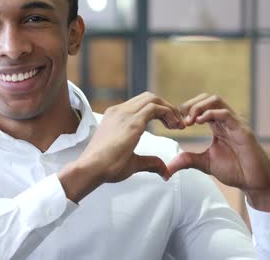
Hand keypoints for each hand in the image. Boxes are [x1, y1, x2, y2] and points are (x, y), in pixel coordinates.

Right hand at [59, 92, 184, 202]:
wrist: (91, 168)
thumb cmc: (106, 167)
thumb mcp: (132, 162)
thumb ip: (149, 162)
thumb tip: (164, 171)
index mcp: (114, 117)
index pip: (140, 104)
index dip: (158, 112)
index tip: (169, 125)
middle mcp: (119, 111)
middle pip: (148, 97)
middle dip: (166, 107)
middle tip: (176, 124)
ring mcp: (125, 114)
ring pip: (153, 99)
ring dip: (169, 109)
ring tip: (178, 125)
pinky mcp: (132, 122)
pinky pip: (156, 108)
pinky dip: (169, 113)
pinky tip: (174, 127)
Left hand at [167, 93, 269, 212]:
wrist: (254, 182)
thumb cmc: (234, 170)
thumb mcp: (205, 163)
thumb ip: (188, 160)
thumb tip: (168, 166)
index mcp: (218, 124)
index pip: (201, 105)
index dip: (186, 110)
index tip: (176, 124)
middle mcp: (227, 120)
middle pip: (207, 98)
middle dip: (190, 105)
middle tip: (181, 121)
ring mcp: (235, 123)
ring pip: (215, 100)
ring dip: (198, 107)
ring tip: (189, 122)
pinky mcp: (242, 130)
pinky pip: (225, 114)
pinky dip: (210, 114)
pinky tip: (199, 123)